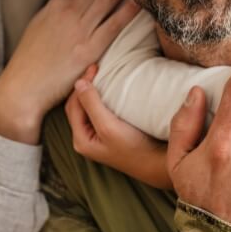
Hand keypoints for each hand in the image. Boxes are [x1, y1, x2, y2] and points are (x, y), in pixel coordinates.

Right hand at [0, 0, 139, 143]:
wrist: (23, 86)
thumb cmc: (31, 57)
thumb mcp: (41, 22)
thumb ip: (60, 7)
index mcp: (56, 2)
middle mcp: (69, 10)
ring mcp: (80, 29)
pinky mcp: (89, 49)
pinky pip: (115, 24)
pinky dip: (130, 9)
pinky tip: (142, 1)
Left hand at [65, 65, 170, 188]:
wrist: (157, 163)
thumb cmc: (134, 148)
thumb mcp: (108, 126)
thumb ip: (92, 105)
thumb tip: (79, 83)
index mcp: (80, 139)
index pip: (73, 105)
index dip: (81, 84)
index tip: (95, 67)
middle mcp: (86, 138)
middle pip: (78, 106)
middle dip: (84, 86)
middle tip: (96, 68)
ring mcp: (98, 137)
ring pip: (88, 108)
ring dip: (93, 91)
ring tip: (101, 75)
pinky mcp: (110, 134)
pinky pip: (99, 111)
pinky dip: (101, 98)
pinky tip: (110, 90)